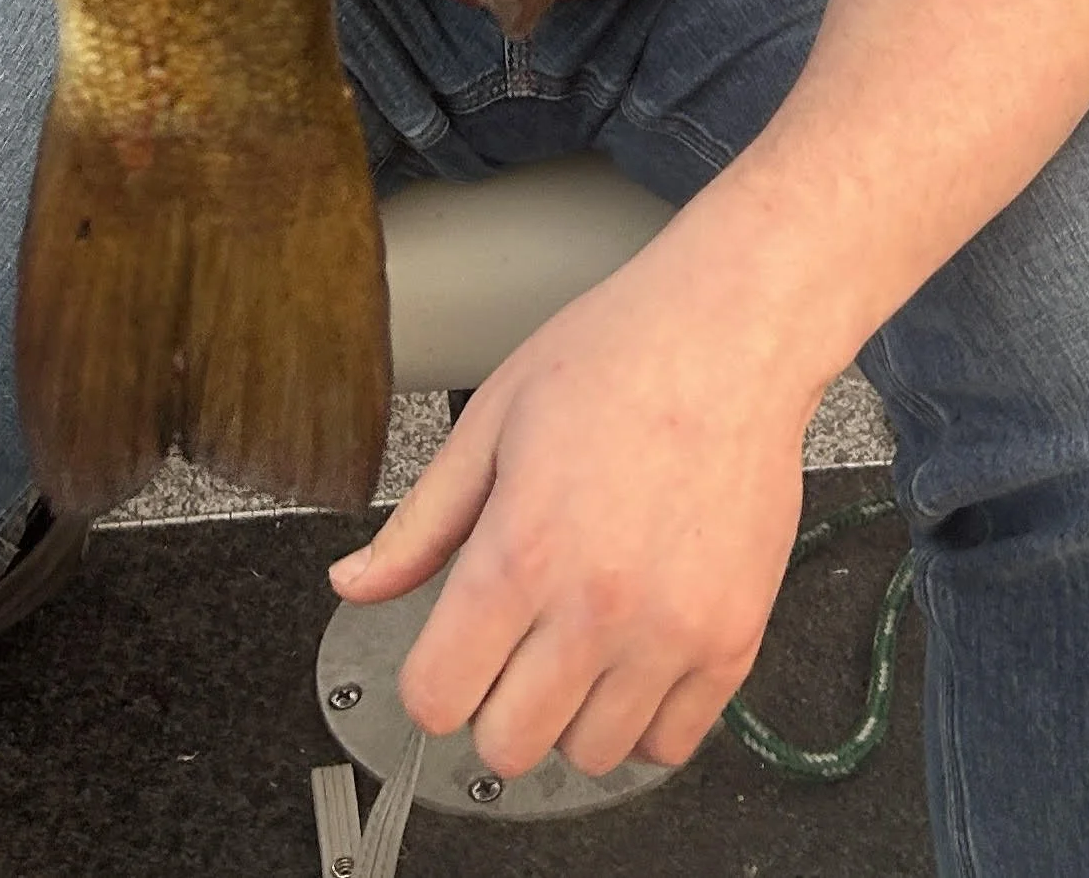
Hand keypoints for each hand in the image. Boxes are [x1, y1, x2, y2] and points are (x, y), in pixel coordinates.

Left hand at [327, 236, 815, 780]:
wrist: (733, 332)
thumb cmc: (619, 357)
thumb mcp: (492, 421)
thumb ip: (420, 524)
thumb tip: (354, 584)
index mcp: (522, 549)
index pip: (437, 697)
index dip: (430, 680)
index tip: (448, 654)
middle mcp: (596, 605)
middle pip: (508, 746)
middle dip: (493, 704)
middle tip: (511, 645)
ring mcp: (672, 632)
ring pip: (589, 757)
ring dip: (571, 714)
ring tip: (578, 641)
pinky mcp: (733, 641)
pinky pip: (671, 745)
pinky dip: (644, 717)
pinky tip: (632, 654)